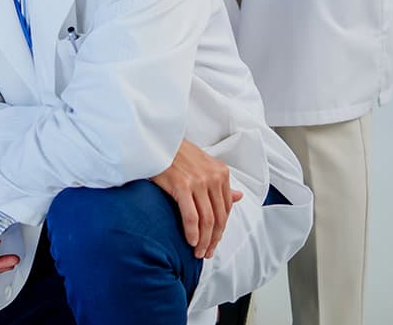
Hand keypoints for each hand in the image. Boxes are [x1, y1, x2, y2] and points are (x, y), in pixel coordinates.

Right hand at [154, 139, 242, 258]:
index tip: (214, 241)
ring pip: (207, 220)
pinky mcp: (182, 185)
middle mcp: (213, 177)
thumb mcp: (203, 164)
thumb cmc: (175, 152)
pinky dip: (192, 232)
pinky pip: (192, 216)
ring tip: (198, 252)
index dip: (221, 229)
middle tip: (206, 252)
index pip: (226, 209)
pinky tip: (190, 241)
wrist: (153, 139)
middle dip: (214, 239)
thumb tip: (239, 197)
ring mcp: (198, 181)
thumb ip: (220, 183)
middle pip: (219, 217)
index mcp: (221, 173)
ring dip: (204, 240)